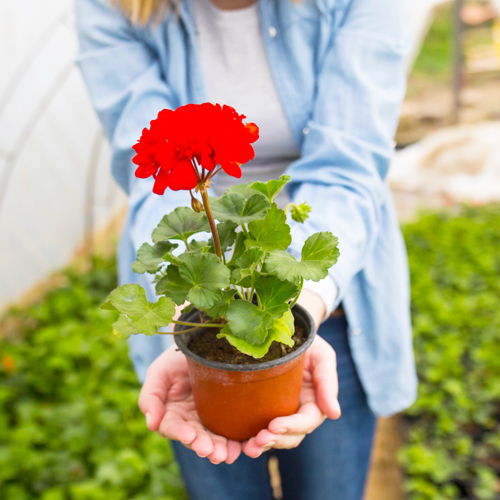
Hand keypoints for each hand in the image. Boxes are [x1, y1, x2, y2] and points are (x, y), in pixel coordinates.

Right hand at [138, 345, 242, 463]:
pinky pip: (231, 432)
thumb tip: (151, 425)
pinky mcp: (227, 416)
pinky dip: (236, 441)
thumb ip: (150, 397)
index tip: (189, 435)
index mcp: (171, 414)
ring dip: (220, 449)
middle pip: (196, 438)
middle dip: (204, 445)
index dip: (180, 433)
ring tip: (227, 453)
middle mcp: (190, 421)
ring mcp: (209, 419)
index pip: (173, 428)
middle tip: (214, 452)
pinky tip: (240, 446)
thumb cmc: (176, 358)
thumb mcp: (159, 372)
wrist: (201, 343)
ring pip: (214, 440)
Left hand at [242, 335, 340, 457]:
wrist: (285, 331)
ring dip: (261, 445)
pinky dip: (248, 438)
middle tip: (258, 440)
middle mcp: (297, 413)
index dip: (292, 426)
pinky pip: (257, 428)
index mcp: (314, 404)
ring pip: (274, 437)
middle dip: (276, 441)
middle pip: (290, 436)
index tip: (274, 425)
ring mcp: (280, 413)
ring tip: (247, 448)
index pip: (306, 421)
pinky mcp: (263, 410)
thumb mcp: (322, 357)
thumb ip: (328, 383)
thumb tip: (335, 414)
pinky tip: (238, 442)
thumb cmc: (308, 344)